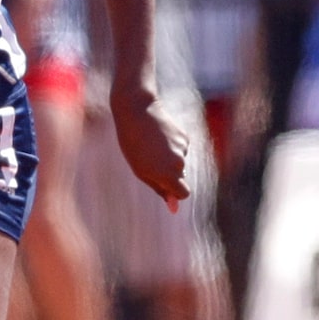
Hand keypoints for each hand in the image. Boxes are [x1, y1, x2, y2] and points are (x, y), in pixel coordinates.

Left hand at [109, 85, 193, 208]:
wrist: (137, 111)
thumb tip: (174, 208)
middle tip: (148, 160)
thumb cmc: (133, 144)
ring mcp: (182, 149)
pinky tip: (158, 135)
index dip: (176, 192)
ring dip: (168, 157)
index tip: (166, 187)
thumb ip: (160, 189)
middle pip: (180, 177)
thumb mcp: (141, 171)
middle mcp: (178, 163)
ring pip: (179, 161)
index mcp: (166, 175)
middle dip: (169, 173)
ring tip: (150, 144)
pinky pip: (180, 148)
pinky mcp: (185, 137)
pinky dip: (171, 145)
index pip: (184, 193)